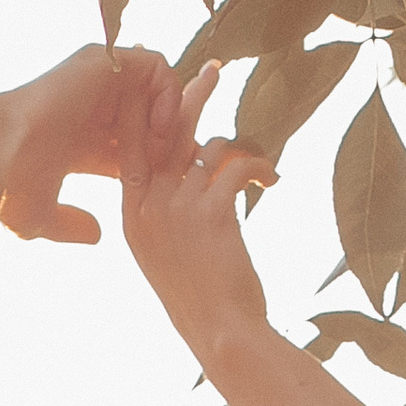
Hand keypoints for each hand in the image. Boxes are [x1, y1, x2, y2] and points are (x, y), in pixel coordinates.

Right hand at [0, 47, 195, 246]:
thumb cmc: (10, 190)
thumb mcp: (41, 217)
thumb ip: (70, 224)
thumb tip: (98, 235)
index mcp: (83, 144)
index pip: (133, 148)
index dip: (155, 167)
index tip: (165, 190)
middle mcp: (93, 110)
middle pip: (150, 118)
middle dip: (170, 142)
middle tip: (172, 169)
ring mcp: (99, 84)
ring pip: (156, 91)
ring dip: (170, 118)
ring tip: (163, 150)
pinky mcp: (105, 64)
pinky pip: (156, 67)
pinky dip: (167, 94)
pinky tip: (158, 128)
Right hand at [120, 92, 278, 355]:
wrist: (221, 334)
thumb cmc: (201, 299)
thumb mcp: (168, 253)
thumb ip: (170, 208)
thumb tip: (193, 162)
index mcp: (133, 218)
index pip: (133, 149)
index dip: (148, 114)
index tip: (165, 90)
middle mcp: (149, 208)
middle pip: (169, 132)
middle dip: (192, 96)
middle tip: (213, 72)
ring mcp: (177, 209)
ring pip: (209, 147)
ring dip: (239, 150)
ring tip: (259, 168)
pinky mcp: (210, 211)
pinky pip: (238, 165)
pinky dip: (261, 169)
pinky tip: (273, 183)